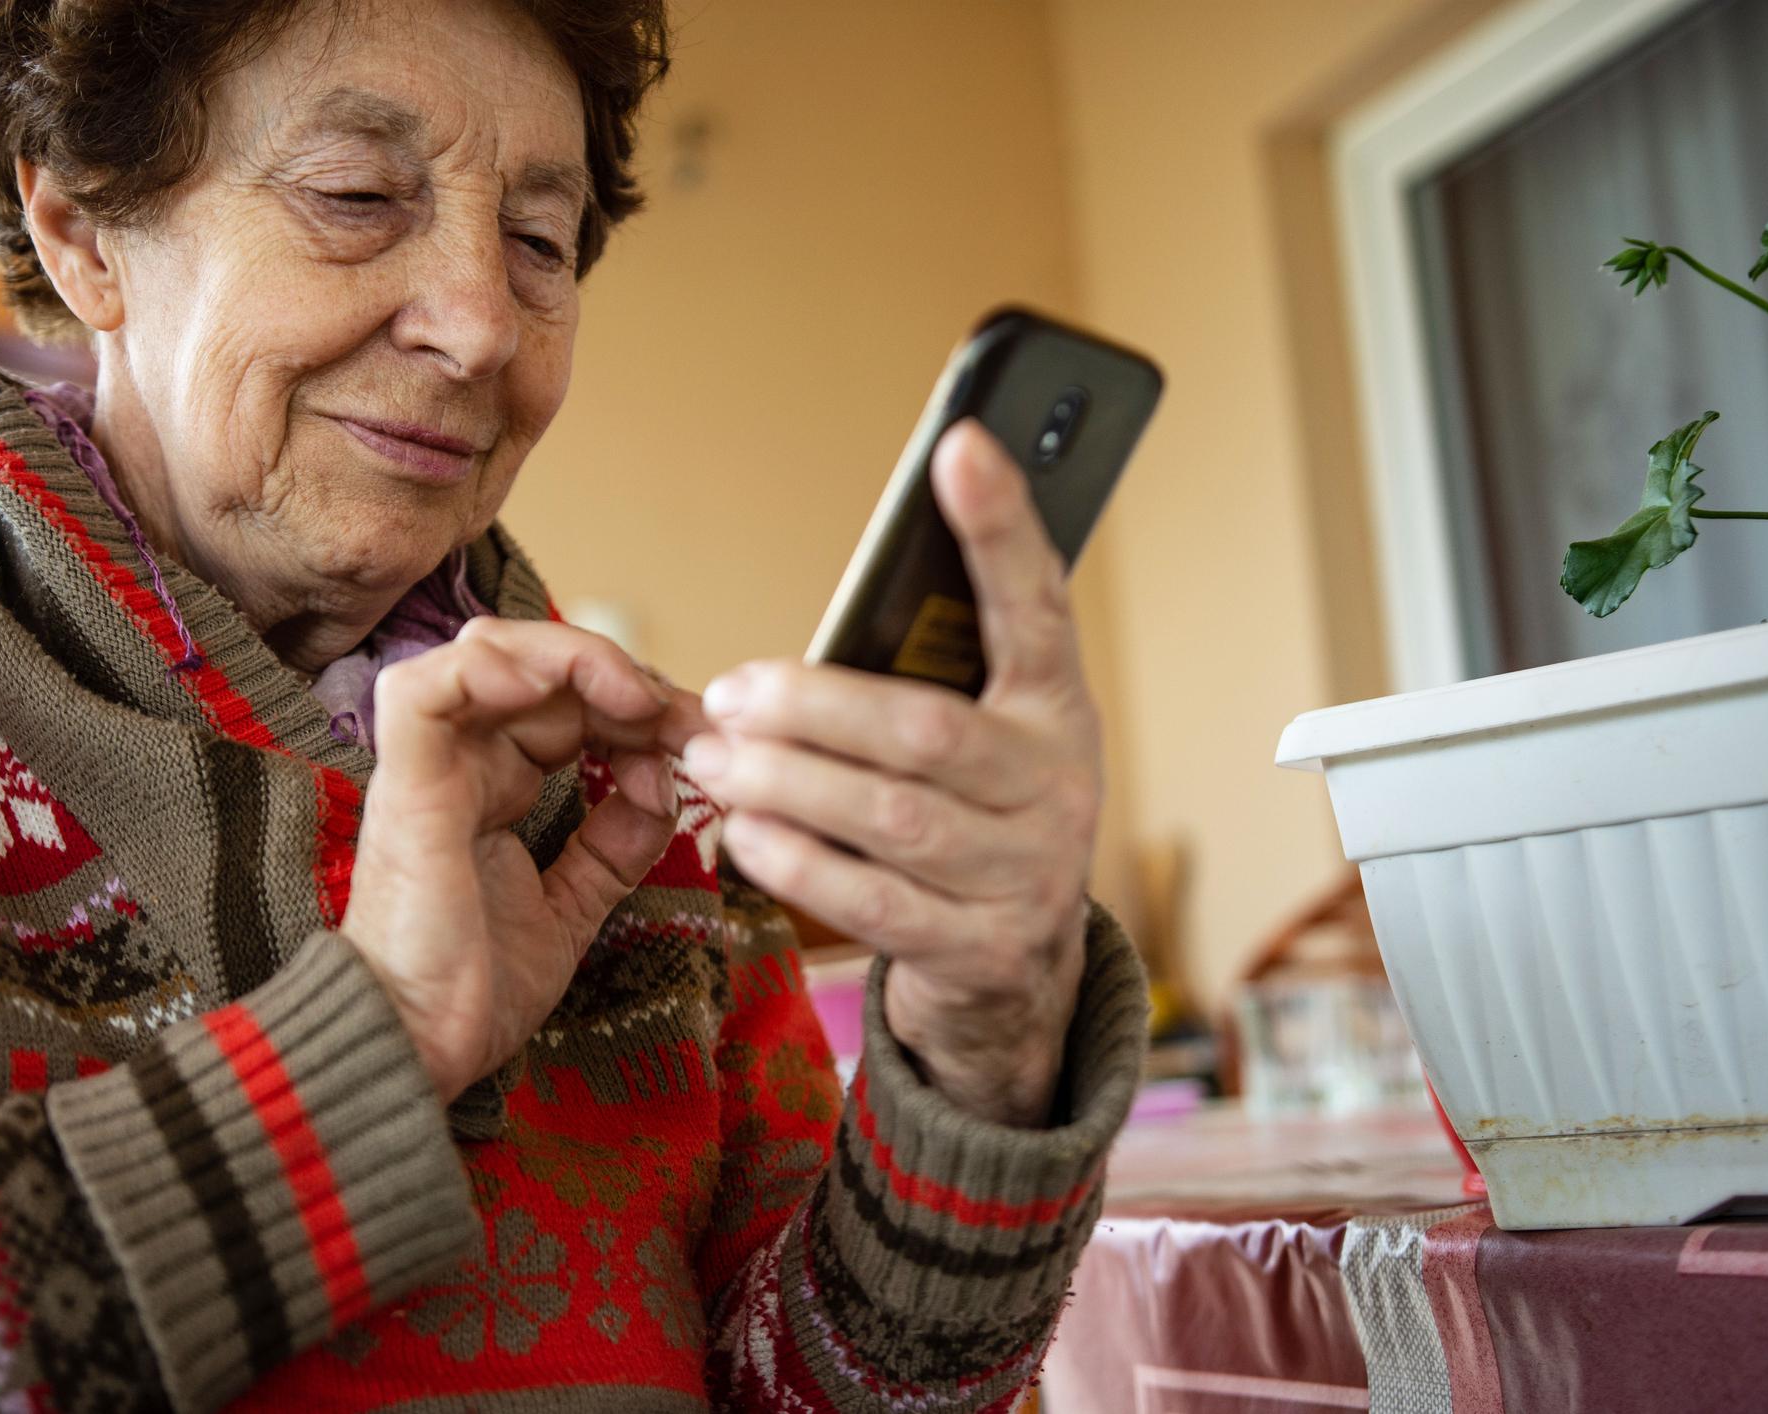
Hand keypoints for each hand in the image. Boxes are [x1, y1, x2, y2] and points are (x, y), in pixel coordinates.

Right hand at [342, 618, 706, 1103]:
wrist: (418, 1049)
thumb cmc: (476, 988)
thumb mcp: (574, 906)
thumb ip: (617, 842)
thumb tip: (662, 779)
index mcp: (493, 785)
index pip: (568, 705)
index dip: (640, 706)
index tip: (702, 739)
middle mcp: (460, 763)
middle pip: (540, 667)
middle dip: (627, 679)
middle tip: (689, 720)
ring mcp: (428, 767)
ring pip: (488, 652)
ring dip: (573, 659)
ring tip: (636, 699)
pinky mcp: (405, 784)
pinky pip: (427, 691)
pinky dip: (491, 668)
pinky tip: (553, 684)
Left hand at [683, 420, 1100, 1126]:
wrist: (1019, 970)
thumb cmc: (970, 818)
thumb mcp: (978, 737)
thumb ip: (919, 680)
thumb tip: (792, 651)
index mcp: (1056, 709)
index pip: (1036, 605)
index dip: (1002, 528)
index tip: (958, 445)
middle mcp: (1056, 786)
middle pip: (927, 730)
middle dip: (813, 707)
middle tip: (728, 692)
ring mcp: (1026, 874)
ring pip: (892, 817)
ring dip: (787, 781)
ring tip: (711, 756)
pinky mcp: (981, 950)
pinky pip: (874, 901)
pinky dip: (799, 860)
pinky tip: (743, 830)